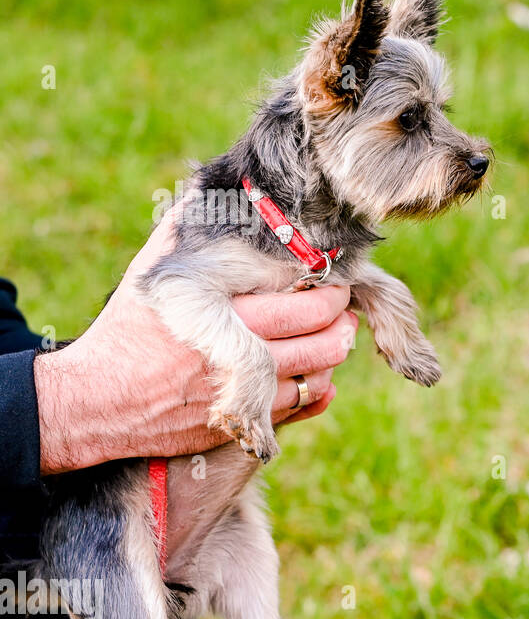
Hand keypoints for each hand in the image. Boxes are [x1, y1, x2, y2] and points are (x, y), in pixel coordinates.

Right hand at [35, 211, 357, 473]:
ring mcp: (240, 396)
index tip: (334, 278)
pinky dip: (317, 390)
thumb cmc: (126, 332)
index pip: (300, 303)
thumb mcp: (150, 277)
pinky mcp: (240, 425)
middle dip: (341, 322)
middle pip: (318, 341)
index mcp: (219, 316)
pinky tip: (319, 374)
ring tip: (338, 336)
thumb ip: (183, 234)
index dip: (328, 291)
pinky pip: (298, 408)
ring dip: (334, 356)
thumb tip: (208, 193)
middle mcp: (235, 358)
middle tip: (344, 308)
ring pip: (316, 377)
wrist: (94, 402)